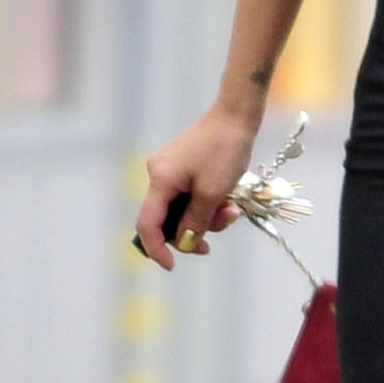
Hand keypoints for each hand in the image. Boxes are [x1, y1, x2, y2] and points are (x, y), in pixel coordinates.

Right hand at [135, 106, 257, 270]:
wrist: (236, 116)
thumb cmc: (225, 150)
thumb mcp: (213, 193)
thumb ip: (195, 222)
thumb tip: (184, 243)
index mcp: (161, 180)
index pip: (147, 224)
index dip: (156, 249)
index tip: (171, 265)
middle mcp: (158, 174)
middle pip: (166, 219)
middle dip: (191, 230)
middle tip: (215, 237)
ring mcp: (169, 170)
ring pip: (180, 209)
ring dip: (204, 217)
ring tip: (230, 210)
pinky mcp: (181, 167)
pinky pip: (187, 196)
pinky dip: (205, 204)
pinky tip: (225, 199)